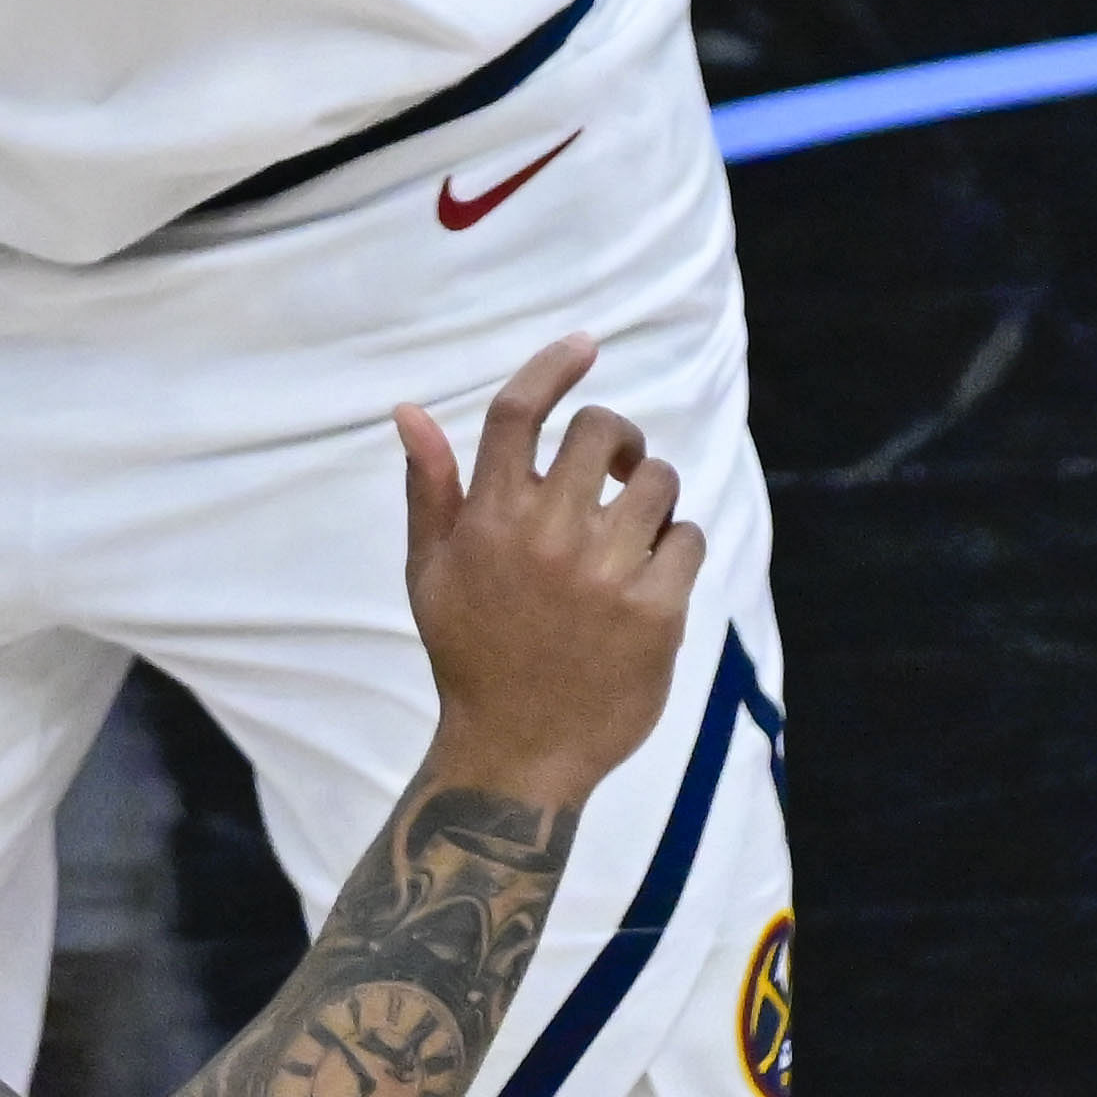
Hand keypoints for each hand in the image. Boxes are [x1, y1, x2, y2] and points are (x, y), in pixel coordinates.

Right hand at [394, 337, 704, 807]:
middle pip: (598, 432)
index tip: (584, 345)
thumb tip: (408, 410)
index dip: (554, 365)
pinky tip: (651, 573)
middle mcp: (546, 536)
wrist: (518, 752)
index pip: (518, 413)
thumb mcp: (430, 570)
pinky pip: (688, 539)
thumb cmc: (470, 654)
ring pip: (657, 482)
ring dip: (652, 492)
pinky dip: (677, 544)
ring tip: (633, 528)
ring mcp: (604, 573)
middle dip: (616, 436)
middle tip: (614, 464)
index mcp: (488, 519)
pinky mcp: (656, 611)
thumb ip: (430, 488)